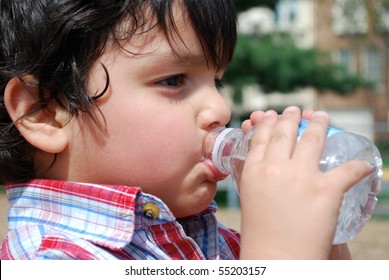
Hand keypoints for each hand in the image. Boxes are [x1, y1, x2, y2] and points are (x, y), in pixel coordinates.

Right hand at [239, 106, 369, 258]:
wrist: (277, 258)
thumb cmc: (261, 233)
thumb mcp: (250, 197)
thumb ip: (255, 176)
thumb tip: (263, 161)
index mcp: (255, 170)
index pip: (262, 137)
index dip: (269, 122)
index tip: (272, 114)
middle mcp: (276, 167)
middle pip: (285, 132)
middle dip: (291, 117)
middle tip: (296, 110)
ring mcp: (302, 176)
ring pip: (313, 138)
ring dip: (319, 123)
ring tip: (322, 115)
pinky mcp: (326, 189)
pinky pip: (349, 170)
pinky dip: (359, 166)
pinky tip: (364, 163)